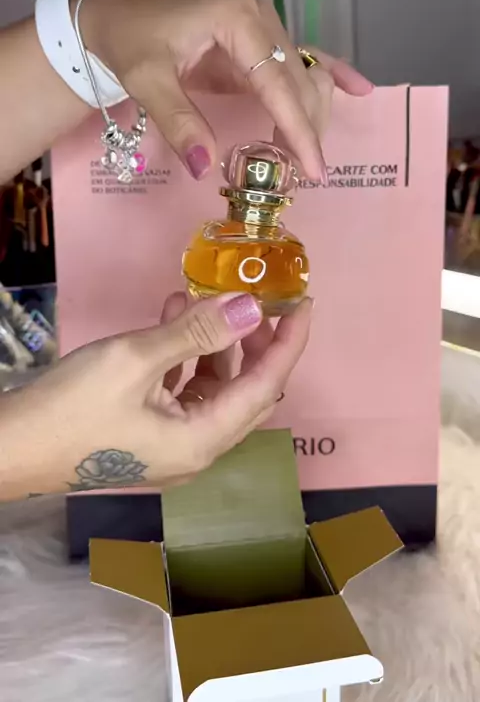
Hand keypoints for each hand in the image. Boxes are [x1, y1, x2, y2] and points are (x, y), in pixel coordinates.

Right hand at [0, 292, 311, 499]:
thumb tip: (249, 306)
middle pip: (245, 391)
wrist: (9, 449)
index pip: (266, 387)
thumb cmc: (72, 406)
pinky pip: (181, 392)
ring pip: (212, 388)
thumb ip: (197, 332)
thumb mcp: (135, 360)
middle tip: (254, 298)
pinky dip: (183, 356)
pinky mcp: (148, 435)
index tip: (303, 303)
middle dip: (254, 342)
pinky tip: (171, 317)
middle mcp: (197, 450)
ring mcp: (172, 445)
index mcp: (203, 440)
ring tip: (204, 298)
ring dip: (213, 343)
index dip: (288, 343)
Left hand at [80, 0, 372, 183]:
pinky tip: (359, 90)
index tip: (312, 168)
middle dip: (305, 128)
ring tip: (306, 158)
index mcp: (237, 19)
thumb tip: (208, 168)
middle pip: (299, 81)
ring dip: (311, 116)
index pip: (278, 83)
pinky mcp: (258, 41)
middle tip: (299, 175)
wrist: (112, 18)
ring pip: (303, 76)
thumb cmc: (128, 42)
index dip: (297, 129)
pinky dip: (329, 75)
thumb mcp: (148, 80)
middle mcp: (260, 18)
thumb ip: (179, 122)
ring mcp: (263, 27)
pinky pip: (300, 60)